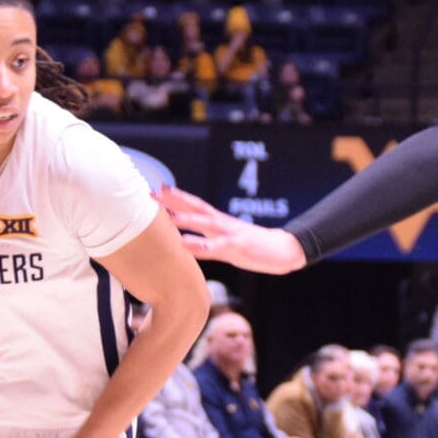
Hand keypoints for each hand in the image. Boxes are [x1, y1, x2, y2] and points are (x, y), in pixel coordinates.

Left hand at [155, 188, 306, 273]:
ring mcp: (230, 234)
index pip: (195, 205)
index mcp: (220, 222)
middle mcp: (223, 223)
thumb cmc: (254, 247)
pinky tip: (184, 244)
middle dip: (173, 200)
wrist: (285, 249)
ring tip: (167, 215)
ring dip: (186, 218)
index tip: (157, 188)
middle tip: (152, 193)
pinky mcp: (238, 247)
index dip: (176, 197)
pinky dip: (199, 246)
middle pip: (196, 207)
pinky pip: (216, 247)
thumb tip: (187, 244)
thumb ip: (208, 242)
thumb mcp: (227, 243)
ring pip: (205, 224)